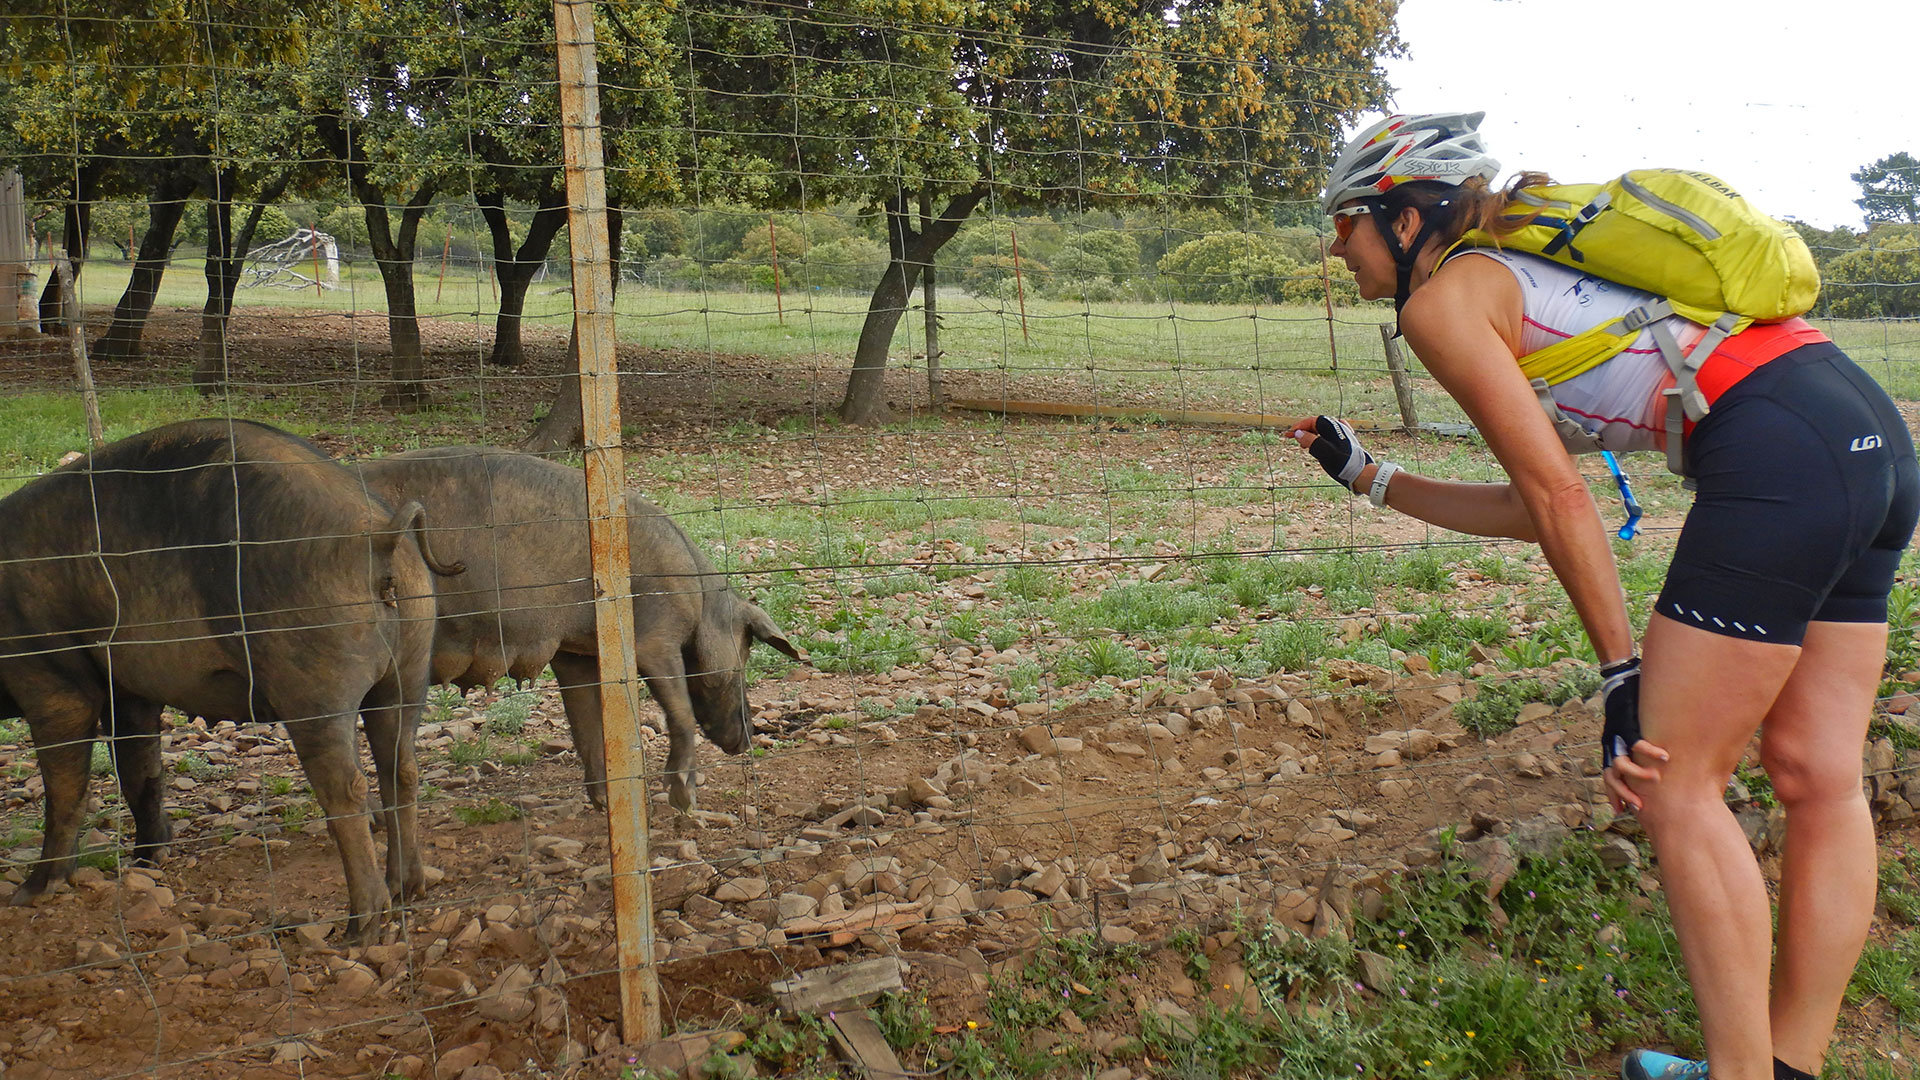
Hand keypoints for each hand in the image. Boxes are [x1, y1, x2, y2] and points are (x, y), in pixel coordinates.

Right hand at [1289, 415, 1372, 488]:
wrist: (1359, 473)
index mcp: (1332, 426)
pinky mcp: (1345, 442)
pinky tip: (1320, 440)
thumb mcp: (1322, 451)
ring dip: (1312, 435)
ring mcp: (1342, 434)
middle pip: (1317, 425)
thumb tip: (1298, 433)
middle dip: (1304, 431)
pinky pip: (1330, 435)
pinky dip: (1322, 437)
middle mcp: (1337, 428)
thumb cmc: (1342, 463)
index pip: (1311, 421)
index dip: (1299, 427)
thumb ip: (1309, 440)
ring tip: (1305, 446)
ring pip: (1323, 431)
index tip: (1290, 434)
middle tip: (1296, 441)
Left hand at [1597, 657, 1668, 811]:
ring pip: (1621, 764)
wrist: (1619, 681)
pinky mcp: (1626, 725)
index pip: (1607, 778)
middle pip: (1610, 776)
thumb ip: (1637, 747)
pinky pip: (1637, 743)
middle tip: (1639, 806)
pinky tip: (1665, 757)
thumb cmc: (1629, 708)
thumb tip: (1656, 763)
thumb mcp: (1629, 729)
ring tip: (1656, 780)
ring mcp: (1617, 737)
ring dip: (1638, 775)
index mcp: (1610, 748)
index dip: (1613, 795)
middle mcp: (1610, 745)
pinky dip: (1651, 752)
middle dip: (1623, 793)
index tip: (1623, 811)